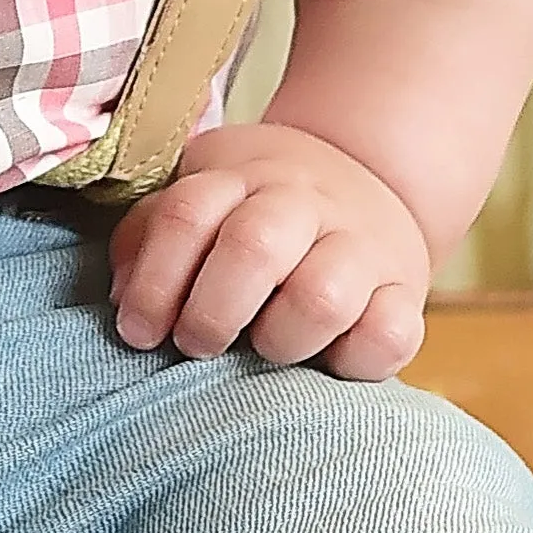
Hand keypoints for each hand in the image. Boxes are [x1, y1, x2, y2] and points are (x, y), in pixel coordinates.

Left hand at [106, 120, 429, 379]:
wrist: (370, 174)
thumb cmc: (259, 206)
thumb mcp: (204, 197)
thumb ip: (153, 237)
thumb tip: (125, 300)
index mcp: (242, 175)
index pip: (187, 215)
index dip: (153, 282)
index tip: (137, 331)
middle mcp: (305, 202)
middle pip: (254, 246)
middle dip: (211, 312)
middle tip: (196, 344)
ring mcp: (363, 244)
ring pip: (322, 296)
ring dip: (279, 338)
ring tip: (265, 347)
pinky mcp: (407, 291)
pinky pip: (389, 335)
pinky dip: (354, 359)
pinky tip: (328, 358)